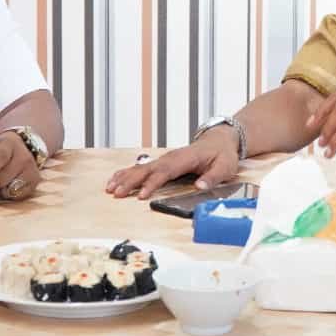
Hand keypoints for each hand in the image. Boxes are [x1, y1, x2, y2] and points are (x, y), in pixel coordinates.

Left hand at [0, 130, 40, 200]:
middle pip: (4, 177)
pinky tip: (5, 186)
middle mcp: (24, 155)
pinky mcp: (36, 180)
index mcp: (10, 144)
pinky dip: (8, 193)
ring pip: (11, 187)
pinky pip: (18, 194)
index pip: (0, 158)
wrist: (19, 149)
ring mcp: (32, 168)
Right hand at [104, 130, 239, 199]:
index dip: (152, 183)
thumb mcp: (224, 167)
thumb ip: (212, 177)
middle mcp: (171, 157)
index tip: (141, 195)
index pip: (165, 172)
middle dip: (130, 181)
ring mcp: (165, 159)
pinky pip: (142, 167)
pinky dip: (127, 173)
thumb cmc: (222, 154)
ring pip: (141, 168)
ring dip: (125, 177)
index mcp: (185, 159)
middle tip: (117, 193)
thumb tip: (199, 186)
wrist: (219, 140)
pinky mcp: (162, 162)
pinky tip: (115, 179)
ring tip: (110, 188)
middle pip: (147, 170)